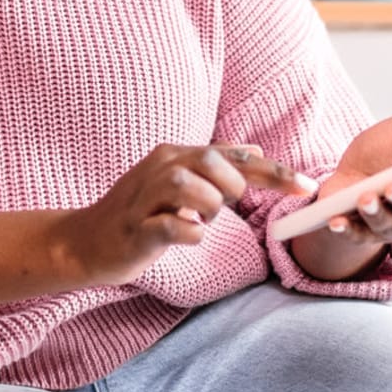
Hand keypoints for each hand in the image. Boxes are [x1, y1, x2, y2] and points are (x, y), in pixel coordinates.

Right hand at [59, 143, 309, 287]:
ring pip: (189, 188)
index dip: (274, 171)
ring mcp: (144, 199)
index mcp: (174, 155)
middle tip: (224, 207)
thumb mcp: (177, 182)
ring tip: (200, 220)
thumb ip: (215, 166)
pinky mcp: (135, 230)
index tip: (306, 187)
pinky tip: (188, 236)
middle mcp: (159, 169)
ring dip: (208, 207)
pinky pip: (169, 226)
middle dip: (231, 186)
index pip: (233, 156)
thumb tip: (255, 149)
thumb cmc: (138, 213)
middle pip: (210, 161)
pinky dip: (187, 233)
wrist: (85, 241)